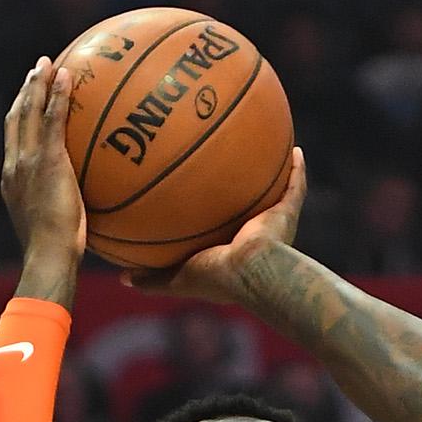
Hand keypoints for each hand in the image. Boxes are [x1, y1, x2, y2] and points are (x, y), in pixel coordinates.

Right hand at [1, 57, 85, 282]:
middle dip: (25, 91)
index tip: (26, 100)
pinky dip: (58, 95)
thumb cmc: (56, 257)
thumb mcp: (55, 233)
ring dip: (38, 84)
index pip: (13, 141)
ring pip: (29, 111)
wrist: (48, 258)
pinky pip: (52, 119)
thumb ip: (61, 215)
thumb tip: (82, 218)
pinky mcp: (46, 161)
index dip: (18, 116)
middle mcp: (14, 166)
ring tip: (48, 64)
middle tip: (36, 71)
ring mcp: (28, 161)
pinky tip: (68, 76)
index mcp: (12, 181)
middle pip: (16, 117)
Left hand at [136, 144, 307, 303]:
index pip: (215, 222)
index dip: (207, 206)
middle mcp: (251, 233)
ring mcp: (272, 223)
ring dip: (271, 172)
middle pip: (243, 201)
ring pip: (271, 191)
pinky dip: (298, 170)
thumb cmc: (214, 276)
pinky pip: (295, 186)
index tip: (195, 186)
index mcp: (228, 248)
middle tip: (225, 156)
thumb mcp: (176, 279)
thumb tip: (122, 278)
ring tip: (263, 143)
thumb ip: (153, 278)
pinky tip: (296, 149)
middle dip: (237, 183)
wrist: (250, 273)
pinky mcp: (287, 213)